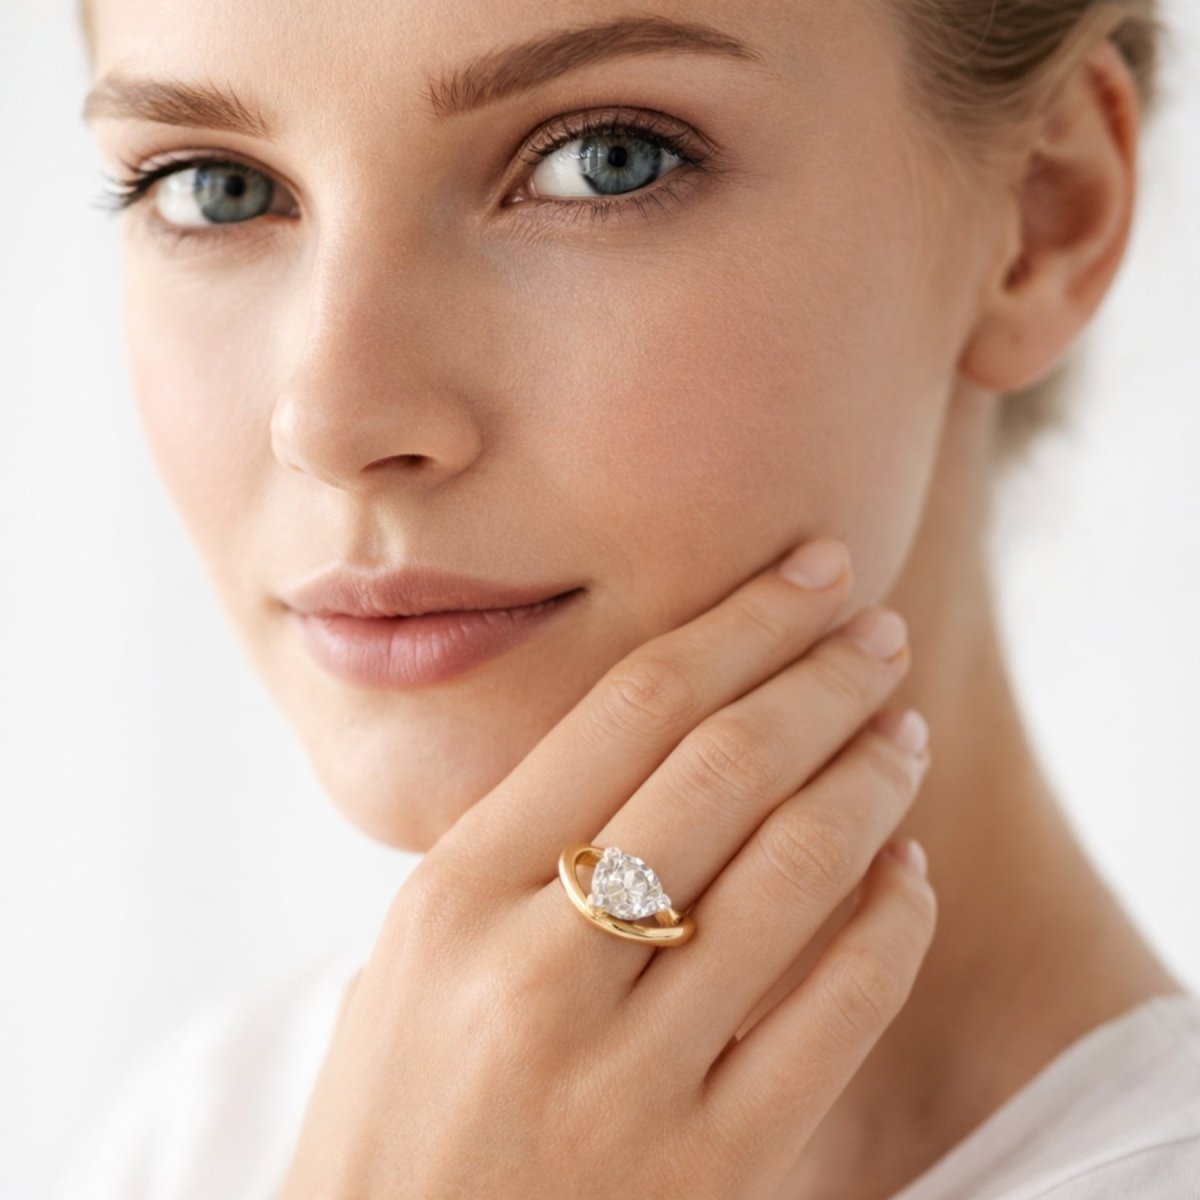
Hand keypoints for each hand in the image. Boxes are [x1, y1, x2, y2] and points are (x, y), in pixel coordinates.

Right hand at [277, 536, 935, 1199]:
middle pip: (724, 765)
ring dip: (869, 780)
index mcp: (457, 890)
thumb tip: (659, 741)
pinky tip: (909, 872)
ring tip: (901, 730)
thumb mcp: (415, 954)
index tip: (809, 575)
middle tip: (878, 631)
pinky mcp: (706, 1169)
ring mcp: (627, 1074)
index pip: (632, 707)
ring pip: (796, 872)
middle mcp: (539, 965)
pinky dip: (890, 926)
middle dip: (821, 677)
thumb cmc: (394, 1111)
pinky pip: (835, 1016)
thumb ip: (520, 849)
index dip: (739, 623)